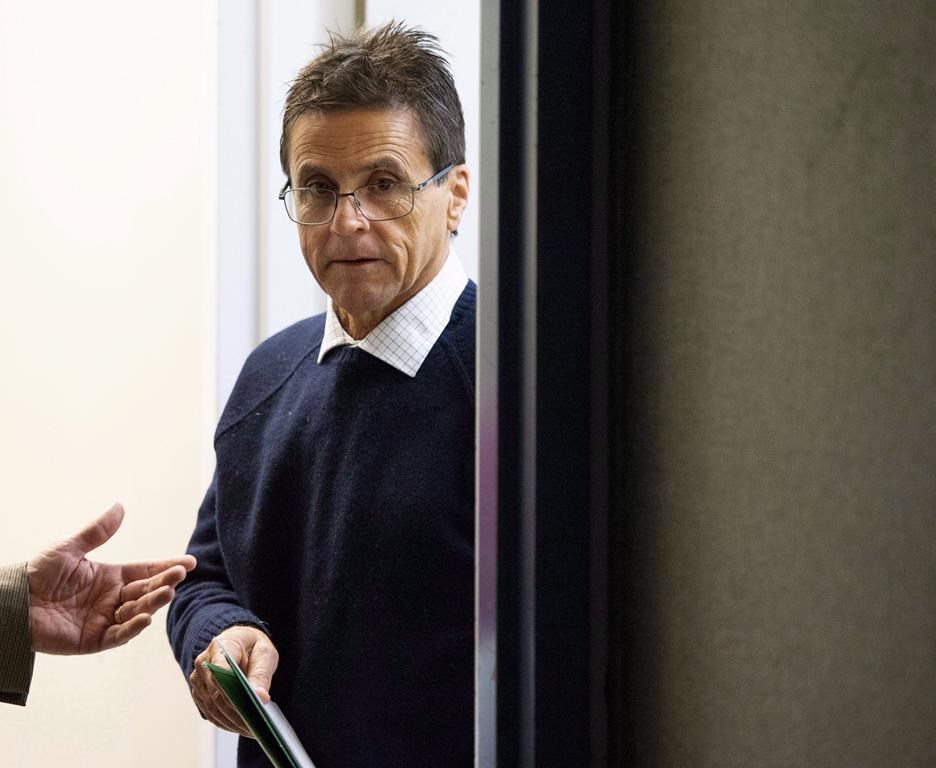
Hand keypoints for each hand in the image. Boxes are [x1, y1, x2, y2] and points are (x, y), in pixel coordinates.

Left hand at [27, 502, 195, 653]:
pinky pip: (118, 634)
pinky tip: (145, 617)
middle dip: (164, 583)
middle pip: (146, 590)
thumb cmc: (37, 574)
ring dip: (153, 603)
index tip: (189, 562)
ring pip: (137, 612)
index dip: (166, 566)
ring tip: (165, 593)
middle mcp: (112, 599)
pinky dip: (132, 627)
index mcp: (110, 577)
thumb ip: (97, 531)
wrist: (12, 603)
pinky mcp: (93, 640)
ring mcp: (104, 620)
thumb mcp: (70, 549)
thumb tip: (120, 506)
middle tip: (179, 575)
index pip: (145, 570)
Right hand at [189, 625, 279, 737]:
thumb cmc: (252, 646)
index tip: (251, 707)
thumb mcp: (264, 654)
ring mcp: (198, 679)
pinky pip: (211, 712)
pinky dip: (226, 722)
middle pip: (217, 695)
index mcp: (222, 646)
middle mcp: (204, 663)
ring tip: (253, 730)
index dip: (233, 692)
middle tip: (257, 726)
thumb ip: (261, 674)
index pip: (221, 671)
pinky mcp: (199, 693)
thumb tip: (261, 697)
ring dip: (232, 722)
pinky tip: (241, 727)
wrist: (239, 642)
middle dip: (237, 713)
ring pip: (213, 708)